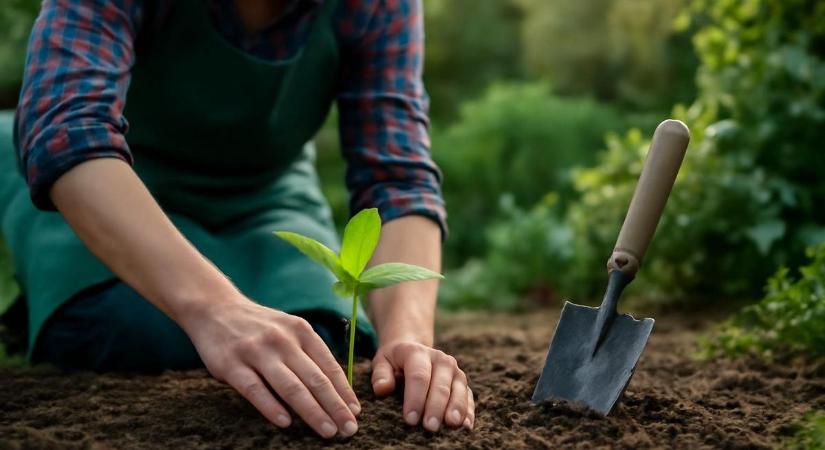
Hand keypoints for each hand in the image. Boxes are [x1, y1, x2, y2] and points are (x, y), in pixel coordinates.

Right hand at [181, 298, 359, 438]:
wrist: (216, 309)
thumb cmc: (261, 327)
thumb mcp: (290, 330)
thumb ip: (309, 354)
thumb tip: (337, 389)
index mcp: (301, 331)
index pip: (328, 366)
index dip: (344, 392)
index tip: (355, 413)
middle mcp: (282, 340)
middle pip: (315, 379)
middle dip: (335, 407)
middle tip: (348, 429)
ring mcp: (257, 352)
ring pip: (290, 387)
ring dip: (312, 412)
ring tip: (327, 431)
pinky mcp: (232, 364)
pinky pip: (255, 390)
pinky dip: (272, 407)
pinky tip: (286, 423)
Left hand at [371, 340, 474, 431]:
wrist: (413, 351)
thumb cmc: (394, 362)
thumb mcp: (382, 363)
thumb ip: (380, 375)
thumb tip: (382, 389)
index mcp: (418, 352)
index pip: (418, 376)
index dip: (415, 398)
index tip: (410, 419)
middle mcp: (441, 359)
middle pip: (440, 385)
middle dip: (435, 407)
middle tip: (430, 427)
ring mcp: (455, 371)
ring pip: (458, 390)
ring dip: (456, 409)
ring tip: (451, 426)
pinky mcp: (463, 383)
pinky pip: (469, 397)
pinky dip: (468, 411)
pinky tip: (466, 425)